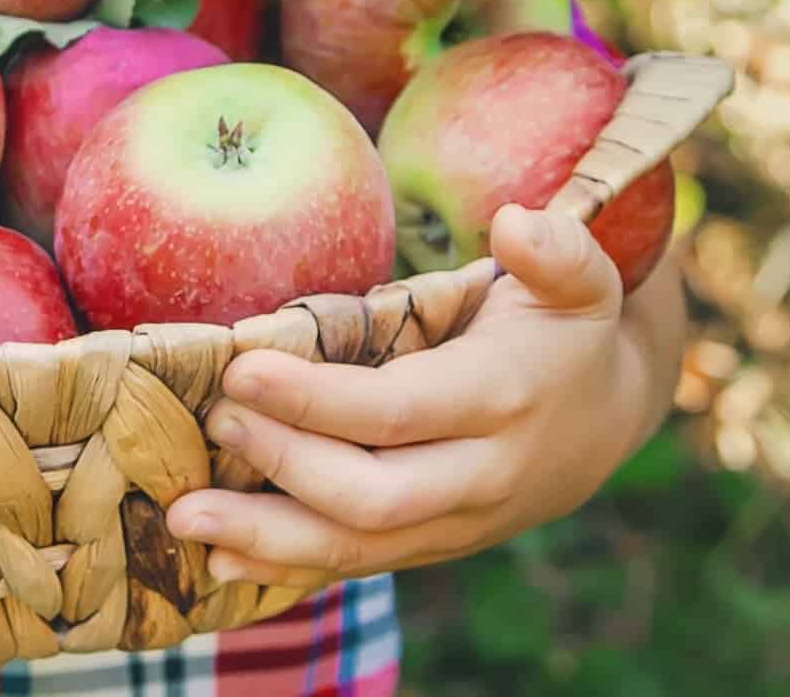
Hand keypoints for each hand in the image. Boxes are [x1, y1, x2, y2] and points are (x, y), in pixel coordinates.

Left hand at [166, 203, 681, 588]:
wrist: (604, 419)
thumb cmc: (566, 333)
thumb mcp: (579, 280)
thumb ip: (556, 248)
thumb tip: (516, 222)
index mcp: (503, 402)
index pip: (397, 412)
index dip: (315, 400)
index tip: (240, 369)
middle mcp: (480, 477)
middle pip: (371, 497)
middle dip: (283, 465)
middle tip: (216, 421)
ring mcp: (454, 524)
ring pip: (357, 549)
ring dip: (266, 538)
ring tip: (185, 517)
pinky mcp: (428, 545)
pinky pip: (354, 566)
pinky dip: (284, 568)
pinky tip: (217, 557)